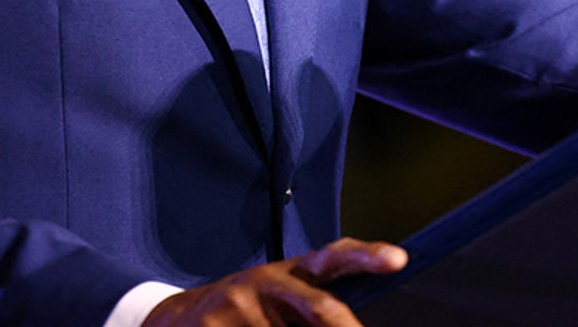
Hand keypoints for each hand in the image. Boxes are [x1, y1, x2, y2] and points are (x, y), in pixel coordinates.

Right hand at [142, 237, 407, 325]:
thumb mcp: (281, 294)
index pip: (336, 257)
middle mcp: (268, 283)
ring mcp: (240, 307)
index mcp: (291, 272)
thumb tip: (351, 320)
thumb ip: (316, 302)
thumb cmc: (248, 310)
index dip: (367, 256)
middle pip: (321, 307)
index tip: (399, 259)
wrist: (178, 319)